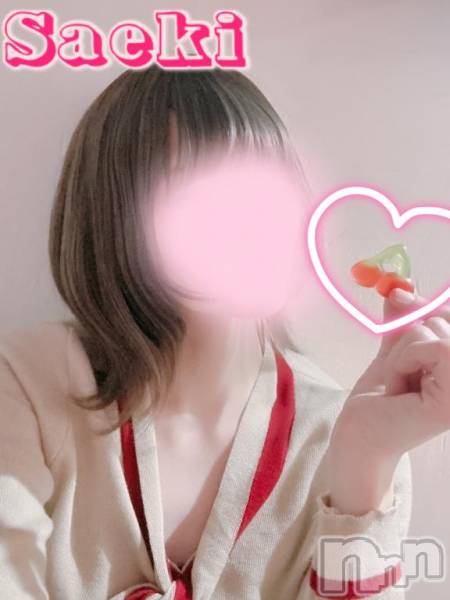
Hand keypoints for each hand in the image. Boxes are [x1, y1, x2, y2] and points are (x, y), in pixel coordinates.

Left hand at [328, 287, 449, 514]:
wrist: (358, 437)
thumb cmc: (376, 402)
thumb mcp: (394, 353)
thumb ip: (402, 325)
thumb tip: (398, 287)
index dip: (428, 305)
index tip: (398, 297)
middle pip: (446, 320)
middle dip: (409, 336)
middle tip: (398, 369)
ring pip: (438, 332)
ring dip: (403, 352)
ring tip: (398, 382)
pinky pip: (436, 347)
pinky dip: (404, 359)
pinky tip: (397, 387)